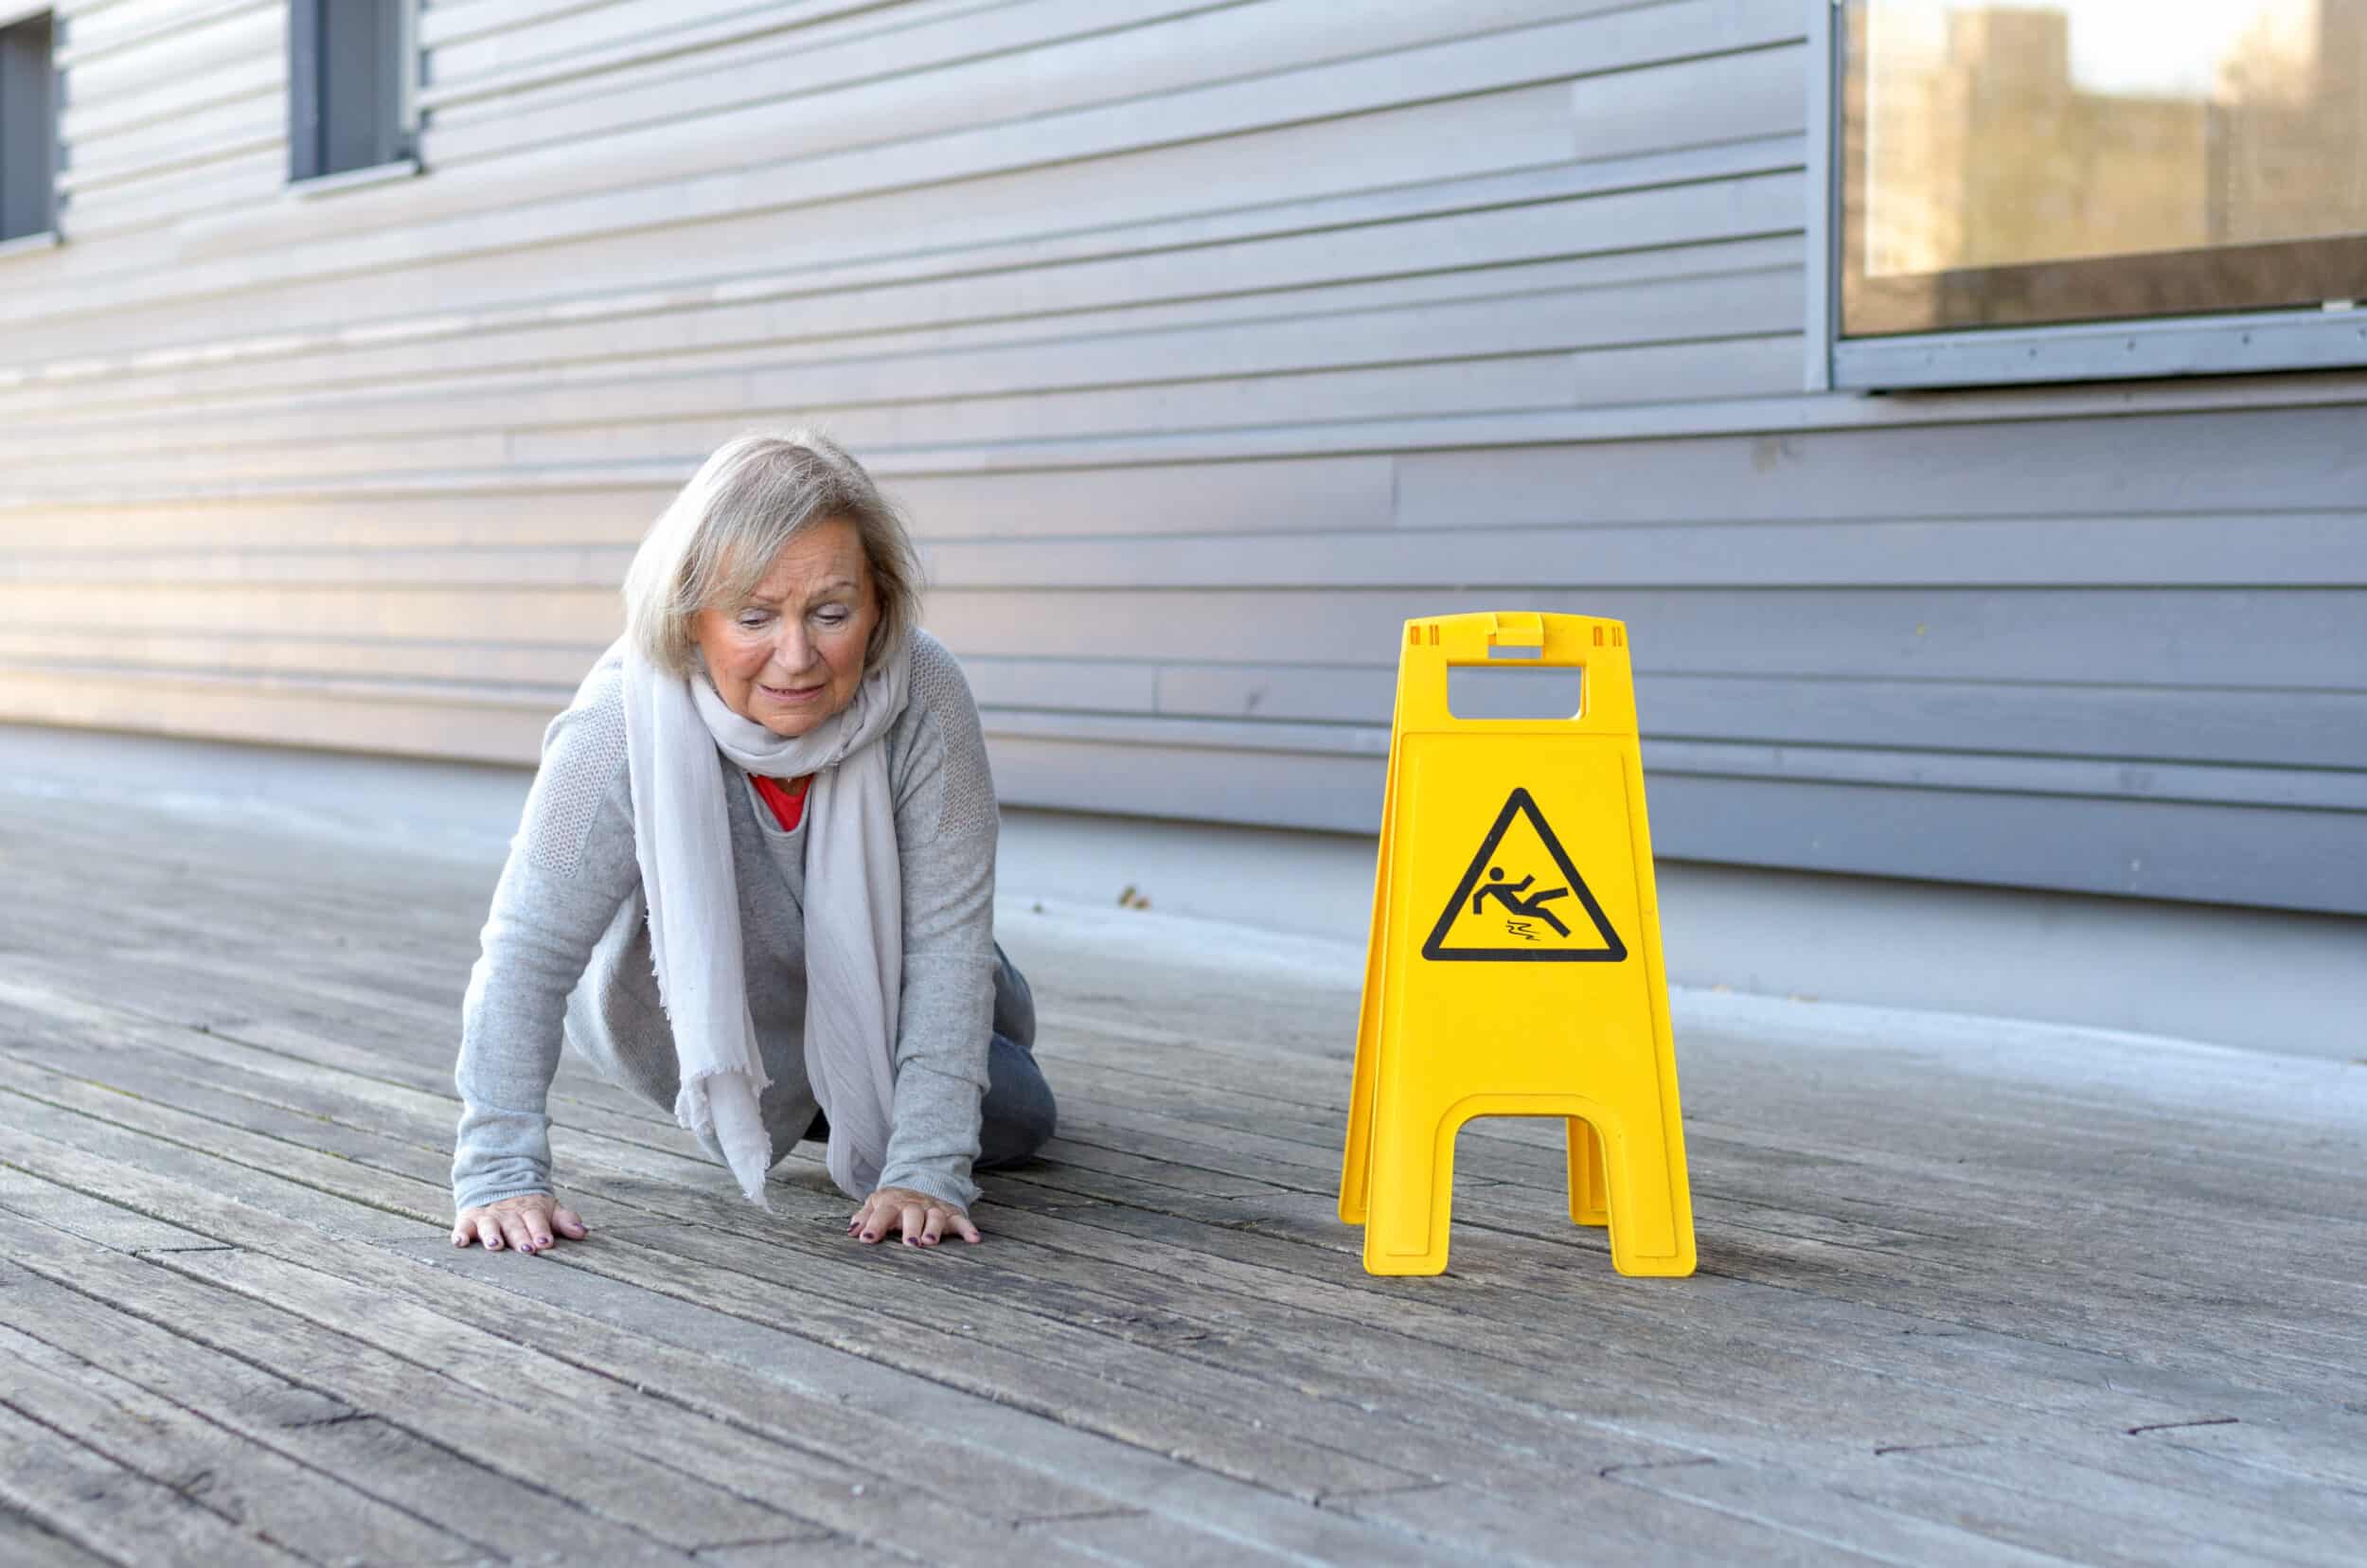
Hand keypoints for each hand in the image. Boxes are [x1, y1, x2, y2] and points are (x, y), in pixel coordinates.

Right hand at [452, 1192, 586, 1253]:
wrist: (498, 1182)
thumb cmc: (529, 1208)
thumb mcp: (548, 1209)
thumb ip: (565, 1220)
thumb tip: (583, 1232)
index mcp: (530, 1210)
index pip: (537, 1220)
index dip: (541, 1231)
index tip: (546, 1242)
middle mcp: (508, 1214)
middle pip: (515, 1226)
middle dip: (521, 1238)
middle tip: (527, 1250)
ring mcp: (488, 1217)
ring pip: (489, 1226)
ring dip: (492, 1236)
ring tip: (495, 1246)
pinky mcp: (468, 1220)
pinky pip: (463, 1227)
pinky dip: (460, 1234)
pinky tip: (460, 1242)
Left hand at [848, 1186, 979, 1247]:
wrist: (922, 1181)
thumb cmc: (895, 1203)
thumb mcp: (877, 1204)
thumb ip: (864, 1217)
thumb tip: (851, 1231)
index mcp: (892, 1204)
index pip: (882, 1213)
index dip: (874, 1225)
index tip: (867, 1240)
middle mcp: (914, 1206)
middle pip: (912, 1214)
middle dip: (911, 1228)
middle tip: (910, 1244)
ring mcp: (934, 1209)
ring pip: (935, 1217)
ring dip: (934, 1228)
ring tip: (931, 1242)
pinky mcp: (951, 1214)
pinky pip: (961, 1220)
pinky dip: (968, 1229)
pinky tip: (974, 1239)